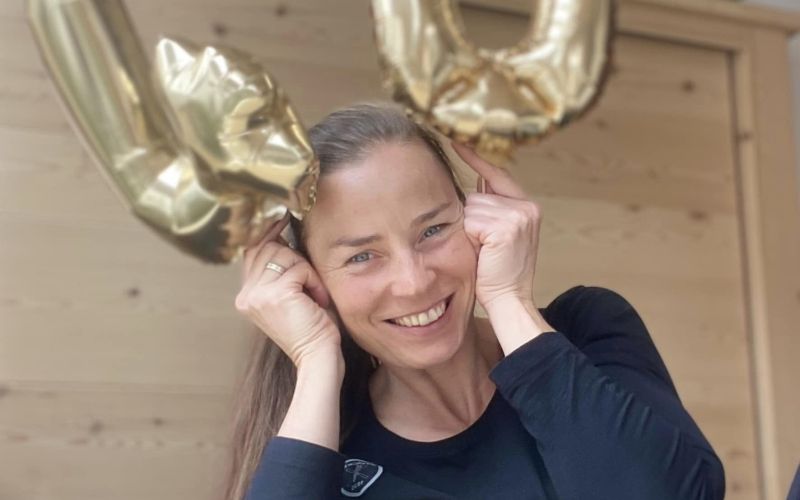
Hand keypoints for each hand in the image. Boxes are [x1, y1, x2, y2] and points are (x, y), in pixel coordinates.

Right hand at [234, 216, 341, 367]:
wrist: (318, 358)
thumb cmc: (312, 327)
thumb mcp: (291, 295)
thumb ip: (280, 270)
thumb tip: (280, 232)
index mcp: (246, 296)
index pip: (251, 251)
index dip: (266, 232)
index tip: (280, 216)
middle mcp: (246, 295)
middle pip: (267, 248)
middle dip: (293, 258)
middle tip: (309, 284)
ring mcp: (258, 295)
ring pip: (283, 255)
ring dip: (305, 270)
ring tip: (314, 295)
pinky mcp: (275, 295)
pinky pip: (299, 268)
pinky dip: (314, 280)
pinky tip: (317, 299)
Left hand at [451, 141, 541, 310]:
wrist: (509, 299)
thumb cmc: (496, 272)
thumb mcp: (497, 235)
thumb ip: (490, 208)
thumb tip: (475, 183)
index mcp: (527, 207)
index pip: (497, 174)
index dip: (476, 160)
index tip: (456, 141)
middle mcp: (527, 206)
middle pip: (478, 195)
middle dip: (471, 218)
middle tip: (484, 247)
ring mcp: (518, 215)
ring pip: (472, 207)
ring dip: (469, 229)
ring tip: (485, 251)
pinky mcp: (506, 225)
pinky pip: (471, 220)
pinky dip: (470, 236)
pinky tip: (484, 252)